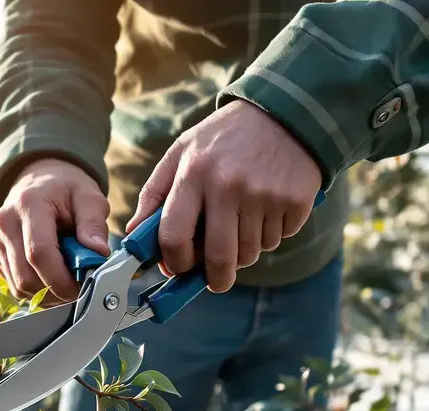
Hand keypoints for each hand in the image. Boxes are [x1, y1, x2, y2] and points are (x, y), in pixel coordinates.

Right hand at [0, 157, 111, 302]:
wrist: (38, 182)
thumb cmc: (66, 191)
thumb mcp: (89, 197)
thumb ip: (94, 224)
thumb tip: (98, 254)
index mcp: (29, 204)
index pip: (39, 253)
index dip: (61, 279)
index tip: (82, 287)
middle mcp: (5, 223)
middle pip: (26, 276)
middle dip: (55, 290)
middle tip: (78, 287)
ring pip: (18, 286)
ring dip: (46, 293)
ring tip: (65, 279)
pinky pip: (13, 285)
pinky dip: (35, 290)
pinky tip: (49, 275)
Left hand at [127, 99, 321, 292]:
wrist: (283, 112)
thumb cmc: (223, 139)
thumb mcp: (181, 153)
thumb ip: (154, 194)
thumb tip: (134, 236)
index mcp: (193, 173)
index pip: (174, 236)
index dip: (174, 262)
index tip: (179, 268)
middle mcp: (228, 185)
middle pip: (219, 257)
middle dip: (215, 278)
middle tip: (216, 280)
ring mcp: (264, 194)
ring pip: (250, 253)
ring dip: (245, 251)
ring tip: (243, 224)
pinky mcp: (294, 201)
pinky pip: (277, 240)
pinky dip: (270, 235)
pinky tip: (267, 209)